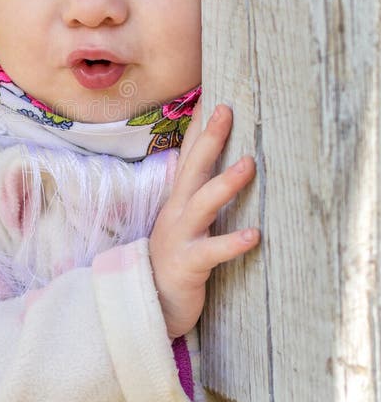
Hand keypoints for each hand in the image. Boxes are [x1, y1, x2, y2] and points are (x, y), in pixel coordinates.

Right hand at [149, 103, 258, 337]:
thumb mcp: (184, 224)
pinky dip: (233, 243)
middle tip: (227, 110)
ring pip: (203, 203)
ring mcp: (180, 236)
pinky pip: (212, 251)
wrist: (147, 304)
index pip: (189, 156)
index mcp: (178, 201)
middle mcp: (177, 212)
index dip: (199, 127)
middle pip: (193, 168)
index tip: (213, 96)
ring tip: (249, 164)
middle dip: (210, 138)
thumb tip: (225, 172)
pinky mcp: (188, 264)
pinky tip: (255, 235)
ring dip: (225, 183)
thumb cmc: (175, 260)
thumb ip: (200, 198)